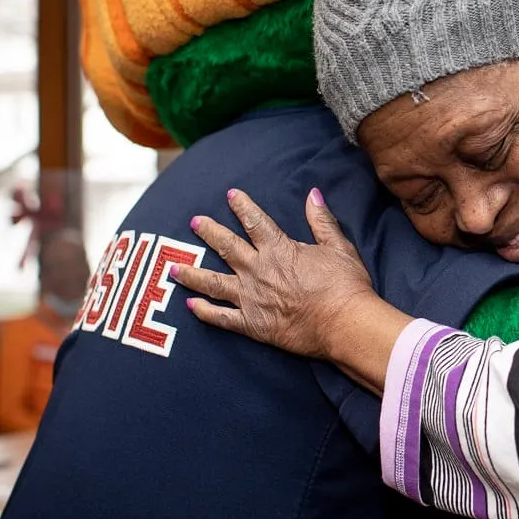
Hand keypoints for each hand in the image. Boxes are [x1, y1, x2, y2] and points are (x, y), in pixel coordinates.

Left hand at [176, 188, 376, 360]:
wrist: (344, 324)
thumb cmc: (345, 285)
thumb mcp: (338, 246)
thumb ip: (321, 220)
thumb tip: (313, 194)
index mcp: (278, 250)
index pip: (255, 221)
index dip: (242, 206)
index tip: (230, 195)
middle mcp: (258, 271)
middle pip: (226, 247)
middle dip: (209, 232)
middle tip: (194, 222)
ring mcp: (251, 299)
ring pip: (213, 283)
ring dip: (192, 273)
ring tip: (174, 267)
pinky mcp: (253, 324)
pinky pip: (222, 318)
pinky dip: (204, 312)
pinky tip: (191, 306)